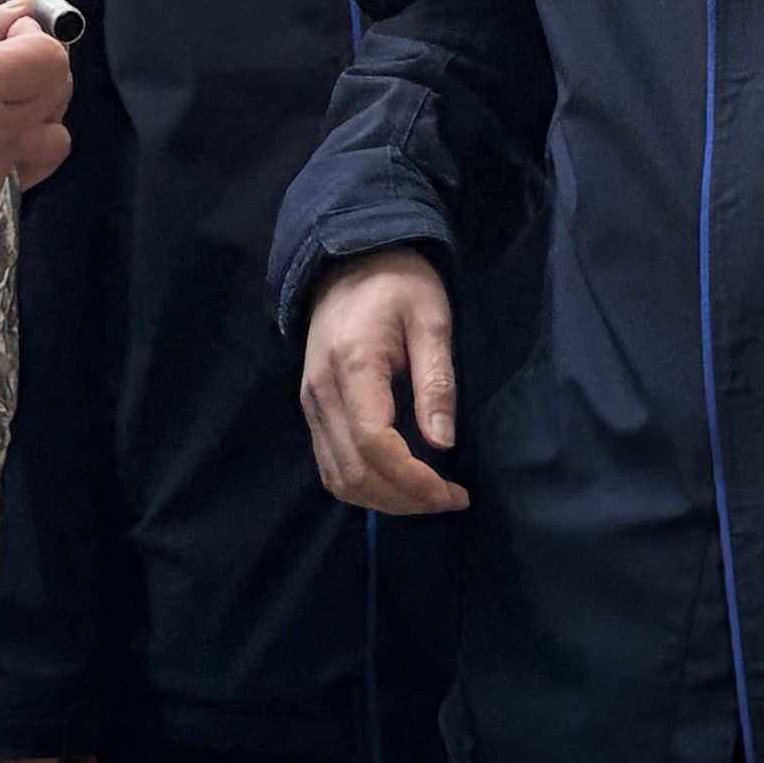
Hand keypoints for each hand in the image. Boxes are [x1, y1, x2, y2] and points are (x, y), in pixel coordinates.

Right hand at [296, 246, 470, 515]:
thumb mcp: (432, 321)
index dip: (414, 480)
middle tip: (450, 498)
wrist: (349, 262)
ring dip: (384, 500)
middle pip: (355, 472)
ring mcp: (310, 403)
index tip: (453, 492)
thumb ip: (436, 381)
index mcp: (354, 365)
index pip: (375, 444)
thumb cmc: (398, 283)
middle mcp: (321, 391)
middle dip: (405, 499)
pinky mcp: (311, 409)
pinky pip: (330, 466)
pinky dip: (364, 486)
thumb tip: (443, 443)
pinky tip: (398, 482)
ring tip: (428, 495)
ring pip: (338, 478)